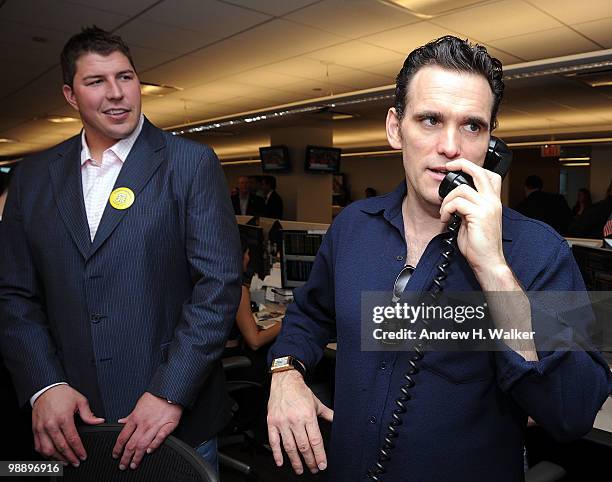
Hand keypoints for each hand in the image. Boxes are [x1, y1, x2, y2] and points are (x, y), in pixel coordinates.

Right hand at [32, 385, 104, 465]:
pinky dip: (45, 454)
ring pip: (48, 450)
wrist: (46, 388)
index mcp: (64, 418)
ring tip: (65, 463)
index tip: (83, 456)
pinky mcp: (35, 430)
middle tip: (76, 462)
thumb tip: (99, 421)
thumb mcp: (80, 401)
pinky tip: (53, 457)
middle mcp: (51, 425)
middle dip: (70, 457)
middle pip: (61, 447)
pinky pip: (38, 446)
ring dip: (57, 459)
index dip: (79, 450)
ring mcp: (41, 428)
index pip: (72, 439)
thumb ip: (89, 414)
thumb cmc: (62, 394)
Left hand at [112, 392, 182, 469]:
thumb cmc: (154, 397)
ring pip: (143, 444)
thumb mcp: (139, 404)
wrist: (170, 390)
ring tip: (133, 464)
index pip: (122, 437)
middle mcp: (144, 423)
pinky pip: (160, 437)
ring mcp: (155, 425)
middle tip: (122, 466)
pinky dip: (154, 445)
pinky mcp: (168, 425)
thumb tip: (121, 422)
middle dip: (125, 457)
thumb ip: (130, 416)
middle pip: (131, 444)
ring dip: (137, 457)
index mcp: (135, 418)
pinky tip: (149, 452)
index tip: (115, 455)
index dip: (117, 448)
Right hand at [267, 370, 332, 474]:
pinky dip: (277, 454)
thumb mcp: (317, 402)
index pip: (315, 440)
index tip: (322, 464)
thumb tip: (337, 420)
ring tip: (300, 469)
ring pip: (289, 447)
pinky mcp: (272, 422)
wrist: (284, 380)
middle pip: (304, 446)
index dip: (319, 455)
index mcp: (308, 415)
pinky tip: (281, 462)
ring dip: (295, 461)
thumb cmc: (300, 391)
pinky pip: (274, 441)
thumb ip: (327, 414)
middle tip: (314, 469)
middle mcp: (295, 420)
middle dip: (310, 461)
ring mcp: (282, 422)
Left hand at [439, 158, 505, 275]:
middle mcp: (493, 201)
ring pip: (461, 189)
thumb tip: (454, 200)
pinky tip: (446, 219)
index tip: (454, 168)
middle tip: (446, 168)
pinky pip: (457, 203)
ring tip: (444, 213)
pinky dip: (446, 209)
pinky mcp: (479, 215)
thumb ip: (467, 207)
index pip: (489, 174)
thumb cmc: (479, 244)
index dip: (471, 167)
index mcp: (493, 201)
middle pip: (479, 172)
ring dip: (447, 200)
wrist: (487, 261)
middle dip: (461, 165)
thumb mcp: (472, 220)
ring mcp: (488, 207)